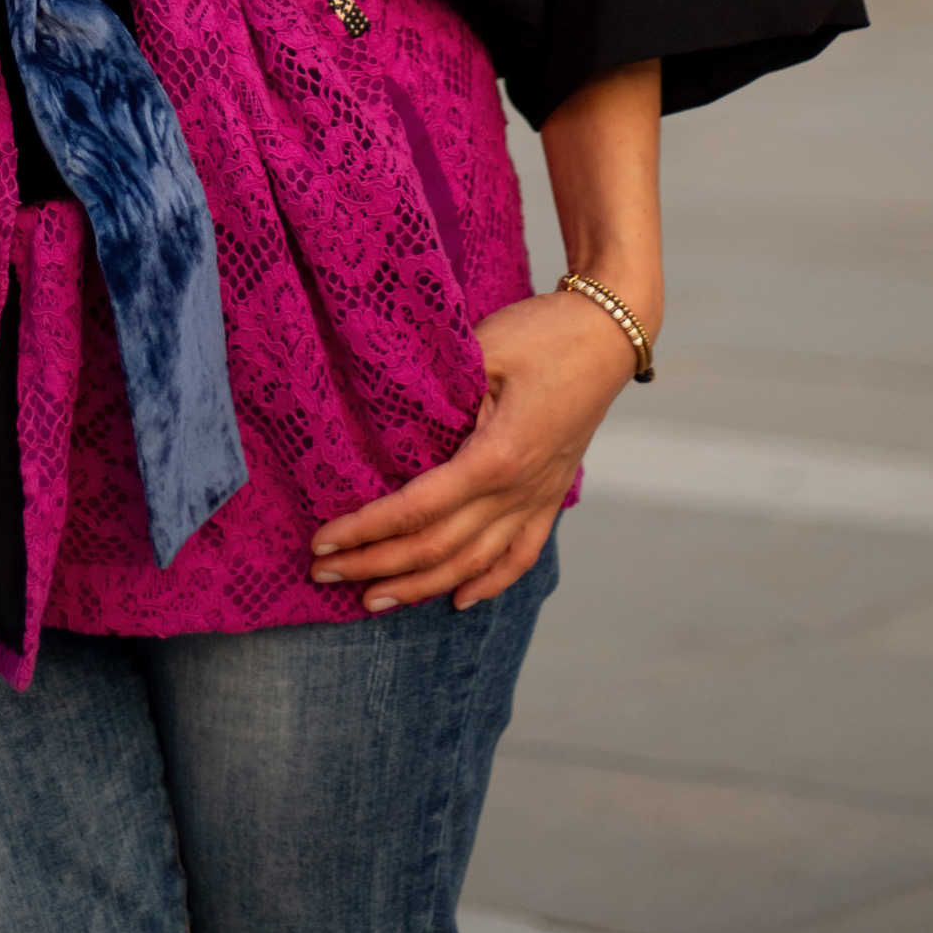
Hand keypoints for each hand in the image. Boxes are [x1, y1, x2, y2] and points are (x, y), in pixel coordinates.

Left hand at [308, 286, 644, 613]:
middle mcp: (519, 489)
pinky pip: (521, 555)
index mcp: (497, 455)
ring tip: (372, 600)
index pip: (417, 509)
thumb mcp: (484, 348)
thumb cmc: (544, 332)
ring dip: (420, 586)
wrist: (609, 335)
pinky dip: (489, 583)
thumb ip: (438, 389)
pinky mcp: (551, 495)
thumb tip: (384, 417)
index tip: (323, 540)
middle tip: (324, 573)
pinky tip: (459, 599)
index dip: (367, 530)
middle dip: (375, 565)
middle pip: (437, 547)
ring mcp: (538, 498)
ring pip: (473, 563)